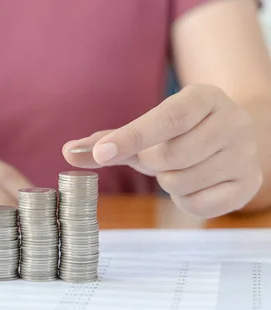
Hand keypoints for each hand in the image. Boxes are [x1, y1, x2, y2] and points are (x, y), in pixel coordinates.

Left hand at [62, 84, 262, 217]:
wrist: (230, 139)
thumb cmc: (179, 133)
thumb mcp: (146, 130)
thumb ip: (107, 140)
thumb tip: (67, 152)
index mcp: (204, 97)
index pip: (166, 119)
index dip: (131, 137)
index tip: (100, 154)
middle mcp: (232, 121)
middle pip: (170, 156)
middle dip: (151, 163)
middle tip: (158, 157)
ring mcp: (245, 154)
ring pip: (182, 182)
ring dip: (168, 182)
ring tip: (180, 168)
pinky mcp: (249, 185)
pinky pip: (199, 205)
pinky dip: (185, 200)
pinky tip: (194, 184)